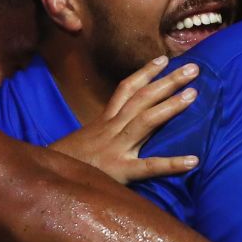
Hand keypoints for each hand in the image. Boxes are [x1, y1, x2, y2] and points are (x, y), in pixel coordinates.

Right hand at [51, 56, 199, 182]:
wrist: (47, 182)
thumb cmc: (67, 163)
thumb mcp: (85, 141)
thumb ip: (103, 133)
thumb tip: (122, 126)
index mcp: (105, 122)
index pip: (125, 90)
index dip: (145, 73)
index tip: (163, 59)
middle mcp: (111, 129)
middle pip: (141, 99)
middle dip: (167, 81)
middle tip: (194, 68)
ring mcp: (116, 149)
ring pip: (145, 121)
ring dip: (170, 106)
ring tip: (194, 95)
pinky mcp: (120, 172)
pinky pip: (149, 167)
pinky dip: (172, 163)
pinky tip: (194, 160)